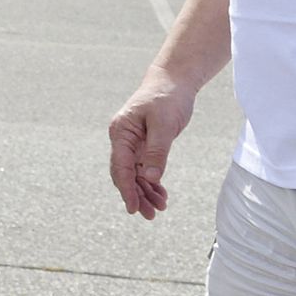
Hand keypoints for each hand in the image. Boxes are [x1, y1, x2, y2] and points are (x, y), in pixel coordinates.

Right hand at [108, 69, 197, 219]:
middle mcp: (123, 139)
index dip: (126, 189)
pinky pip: (144, 168)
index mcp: (121, 132)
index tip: (133, 208)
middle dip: (136, 195)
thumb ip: (157, 152)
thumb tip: (150, 178)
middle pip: (125, 174)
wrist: (174, 80)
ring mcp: (133, 143)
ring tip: (158, 209)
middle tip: (149, 215)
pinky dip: (151, 182)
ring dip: (145, 192)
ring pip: (135, 174)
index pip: (121, 166)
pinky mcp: (144, 144)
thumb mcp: (165, 125)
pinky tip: (160, 194)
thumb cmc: (168, 97)